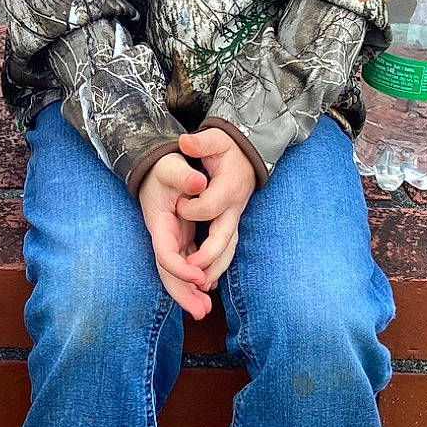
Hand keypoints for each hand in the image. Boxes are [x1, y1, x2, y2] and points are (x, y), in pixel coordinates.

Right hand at [138, 152, 212, 319]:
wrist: (156, 165)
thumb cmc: (164, 166)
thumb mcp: (172, 166)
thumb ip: (184, 175)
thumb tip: (199, 182)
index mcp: (159, 222)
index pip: (165, 253)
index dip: (179, 268)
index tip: (199, 277)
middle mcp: (164, 235)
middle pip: (168, 271)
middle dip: (182, 293)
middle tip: (201, 312)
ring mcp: (172, 238)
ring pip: (177, 272)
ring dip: (189, 291)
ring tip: (205, 310)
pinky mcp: (181, 237)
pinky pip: (186, 263)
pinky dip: (194, 278)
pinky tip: (208, 289)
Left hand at [177, 129, 257, 286]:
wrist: (248, 153)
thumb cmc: (227, 147)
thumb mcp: (215, 139)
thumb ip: (201, 142)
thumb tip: (185, 142)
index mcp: (229, 187)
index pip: (210, 205)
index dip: (192, 208)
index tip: (178, 204)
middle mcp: (234, 207)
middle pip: (224, 237)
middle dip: (209, 256)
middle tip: (192, 272)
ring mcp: (234, 218)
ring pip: (228, 249)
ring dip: (215, 269)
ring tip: (199, 288)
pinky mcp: (230, 225)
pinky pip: (226, 250)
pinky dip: (216, 267)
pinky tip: (205, 283)